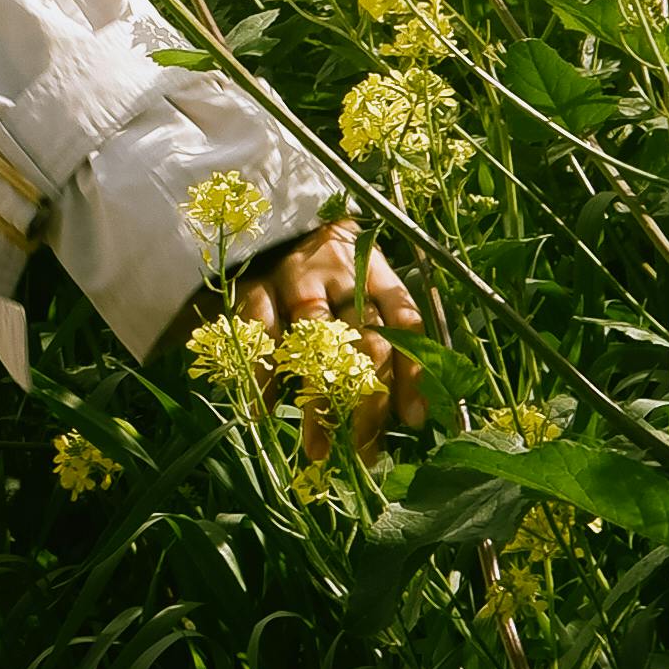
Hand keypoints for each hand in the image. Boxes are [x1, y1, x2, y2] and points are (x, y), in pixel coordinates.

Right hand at [238, 217, 424, 467]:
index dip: (412, 374)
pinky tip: (267, 409)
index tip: (413, 421)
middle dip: (366, 401)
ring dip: (316, 401)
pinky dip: (264, 374)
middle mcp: (339, 273)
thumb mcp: (363, 286)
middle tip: (364, 450)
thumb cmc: (327, 270)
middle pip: (362, 341)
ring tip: (319, 448)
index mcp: (375, 271)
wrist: (269, 219)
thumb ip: (386, 333)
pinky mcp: (254, 284)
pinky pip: (261, 334)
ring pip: (313, 345)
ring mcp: (294, 277)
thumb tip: (411, 409)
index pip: (404, 324)